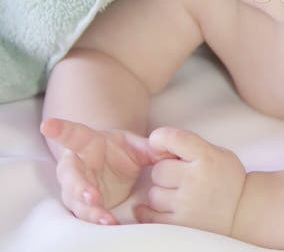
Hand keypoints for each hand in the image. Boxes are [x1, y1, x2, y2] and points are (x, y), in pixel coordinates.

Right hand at [40, 118, 177, 224]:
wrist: (113, 163)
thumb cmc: (121, 149)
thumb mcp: (137, 144)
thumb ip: (152, 147)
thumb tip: (170, 151)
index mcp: (87, 143)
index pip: (73, 135)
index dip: (61, 130)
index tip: (48, 125)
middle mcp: (76, 165)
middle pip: (71, 176)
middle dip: (79, 187)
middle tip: (91, 197)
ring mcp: (75, 186)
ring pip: (75, 200)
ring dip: (89, 211)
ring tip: (106, 219)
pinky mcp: (81, 204)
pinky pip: (85, 214)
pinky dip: (95, 220)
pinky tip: (109, 225)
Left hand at [134, 127, 246, 235]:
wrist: (243, 210)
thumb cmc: (227, 178)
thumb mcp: (217, 153)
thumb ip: (190, 146)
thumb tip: (155, 145)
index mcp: (207, 157)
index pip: (173, 138)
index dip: (159, 138)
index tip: (159, 144)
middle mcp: (195, 179)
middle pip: (158, 170)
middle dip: (165, 172)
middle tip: (178, 176)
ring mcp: (186, 203)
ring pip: (153, 194)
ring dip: (161, 193)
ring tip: (177, 194)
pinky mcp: (180, 224)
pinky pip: (150, 216)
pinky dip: (151, 211)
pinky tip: (161, 206)